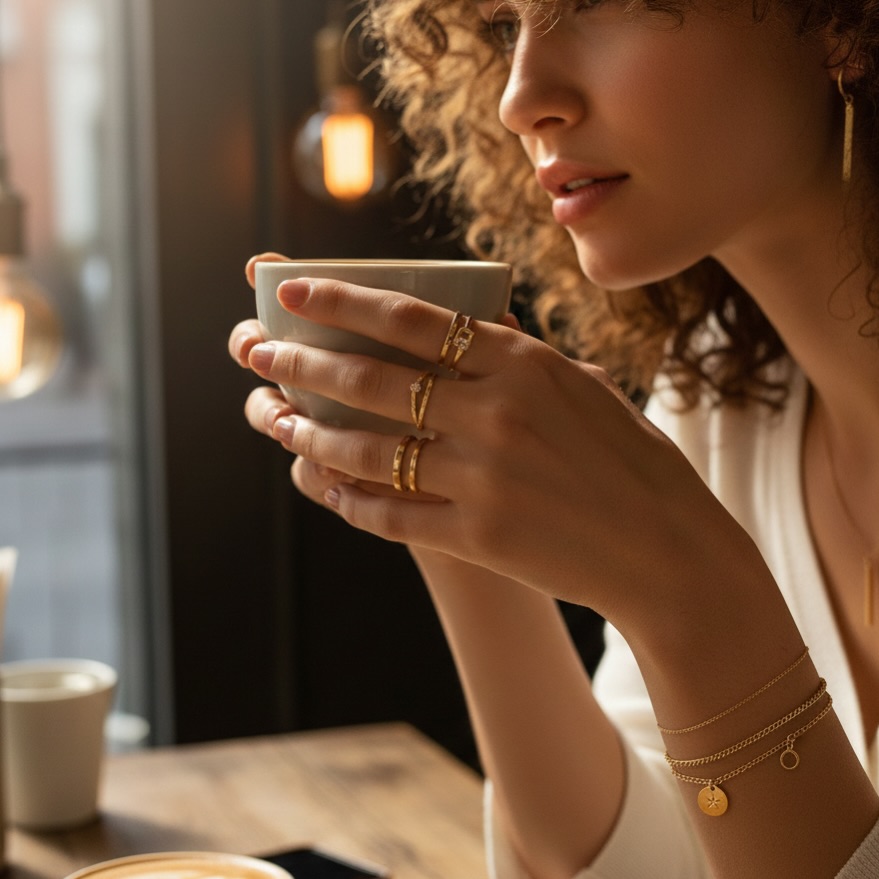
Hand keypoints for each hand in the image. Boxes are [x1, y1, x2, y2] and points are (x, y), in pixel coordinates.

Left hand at [230, 256, 758, 628]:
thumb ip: (516, 357)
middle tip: (256, 349)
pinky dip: (346, 496)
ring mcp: (484, 478)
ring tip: (271, 417)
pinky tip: (317, 482)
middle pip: (373, 379)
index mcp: (523, 364)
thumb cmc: (629, 459)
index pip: (412, 319)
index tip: (293, 289)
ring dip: (308, 431)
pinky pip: (390, 513)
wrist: (668, 549)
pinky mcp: (479, 536)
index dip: (343, 301)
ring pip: (368, 448)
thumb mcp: (581, 386)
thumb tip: (457, 328)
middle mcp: (496, 414)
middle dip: (301, 360)